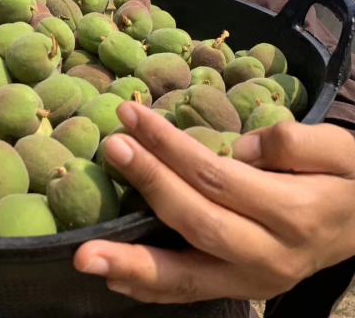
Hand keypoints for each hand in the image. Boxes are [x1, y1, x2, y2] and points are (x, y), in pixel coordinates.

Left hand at [74, 102, 354, 303]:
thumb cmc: (349, 180)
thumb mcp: (340, 149)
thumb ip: (293, 143)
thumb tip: (238, 149)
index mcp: (294, 213)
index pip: (218, 176)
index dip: (170, 146)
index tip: (132, 116)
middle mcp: (270, 256)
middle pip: (197, 221)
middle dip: (149, 183)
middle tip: (111, 148)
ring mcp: (254, 281)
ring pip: (186, 279)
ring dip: (132, 265)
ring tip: (84, 255)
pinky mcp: (242, 290)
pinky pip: (190, 295)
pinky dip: (150, 288)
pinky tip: (113, 278)